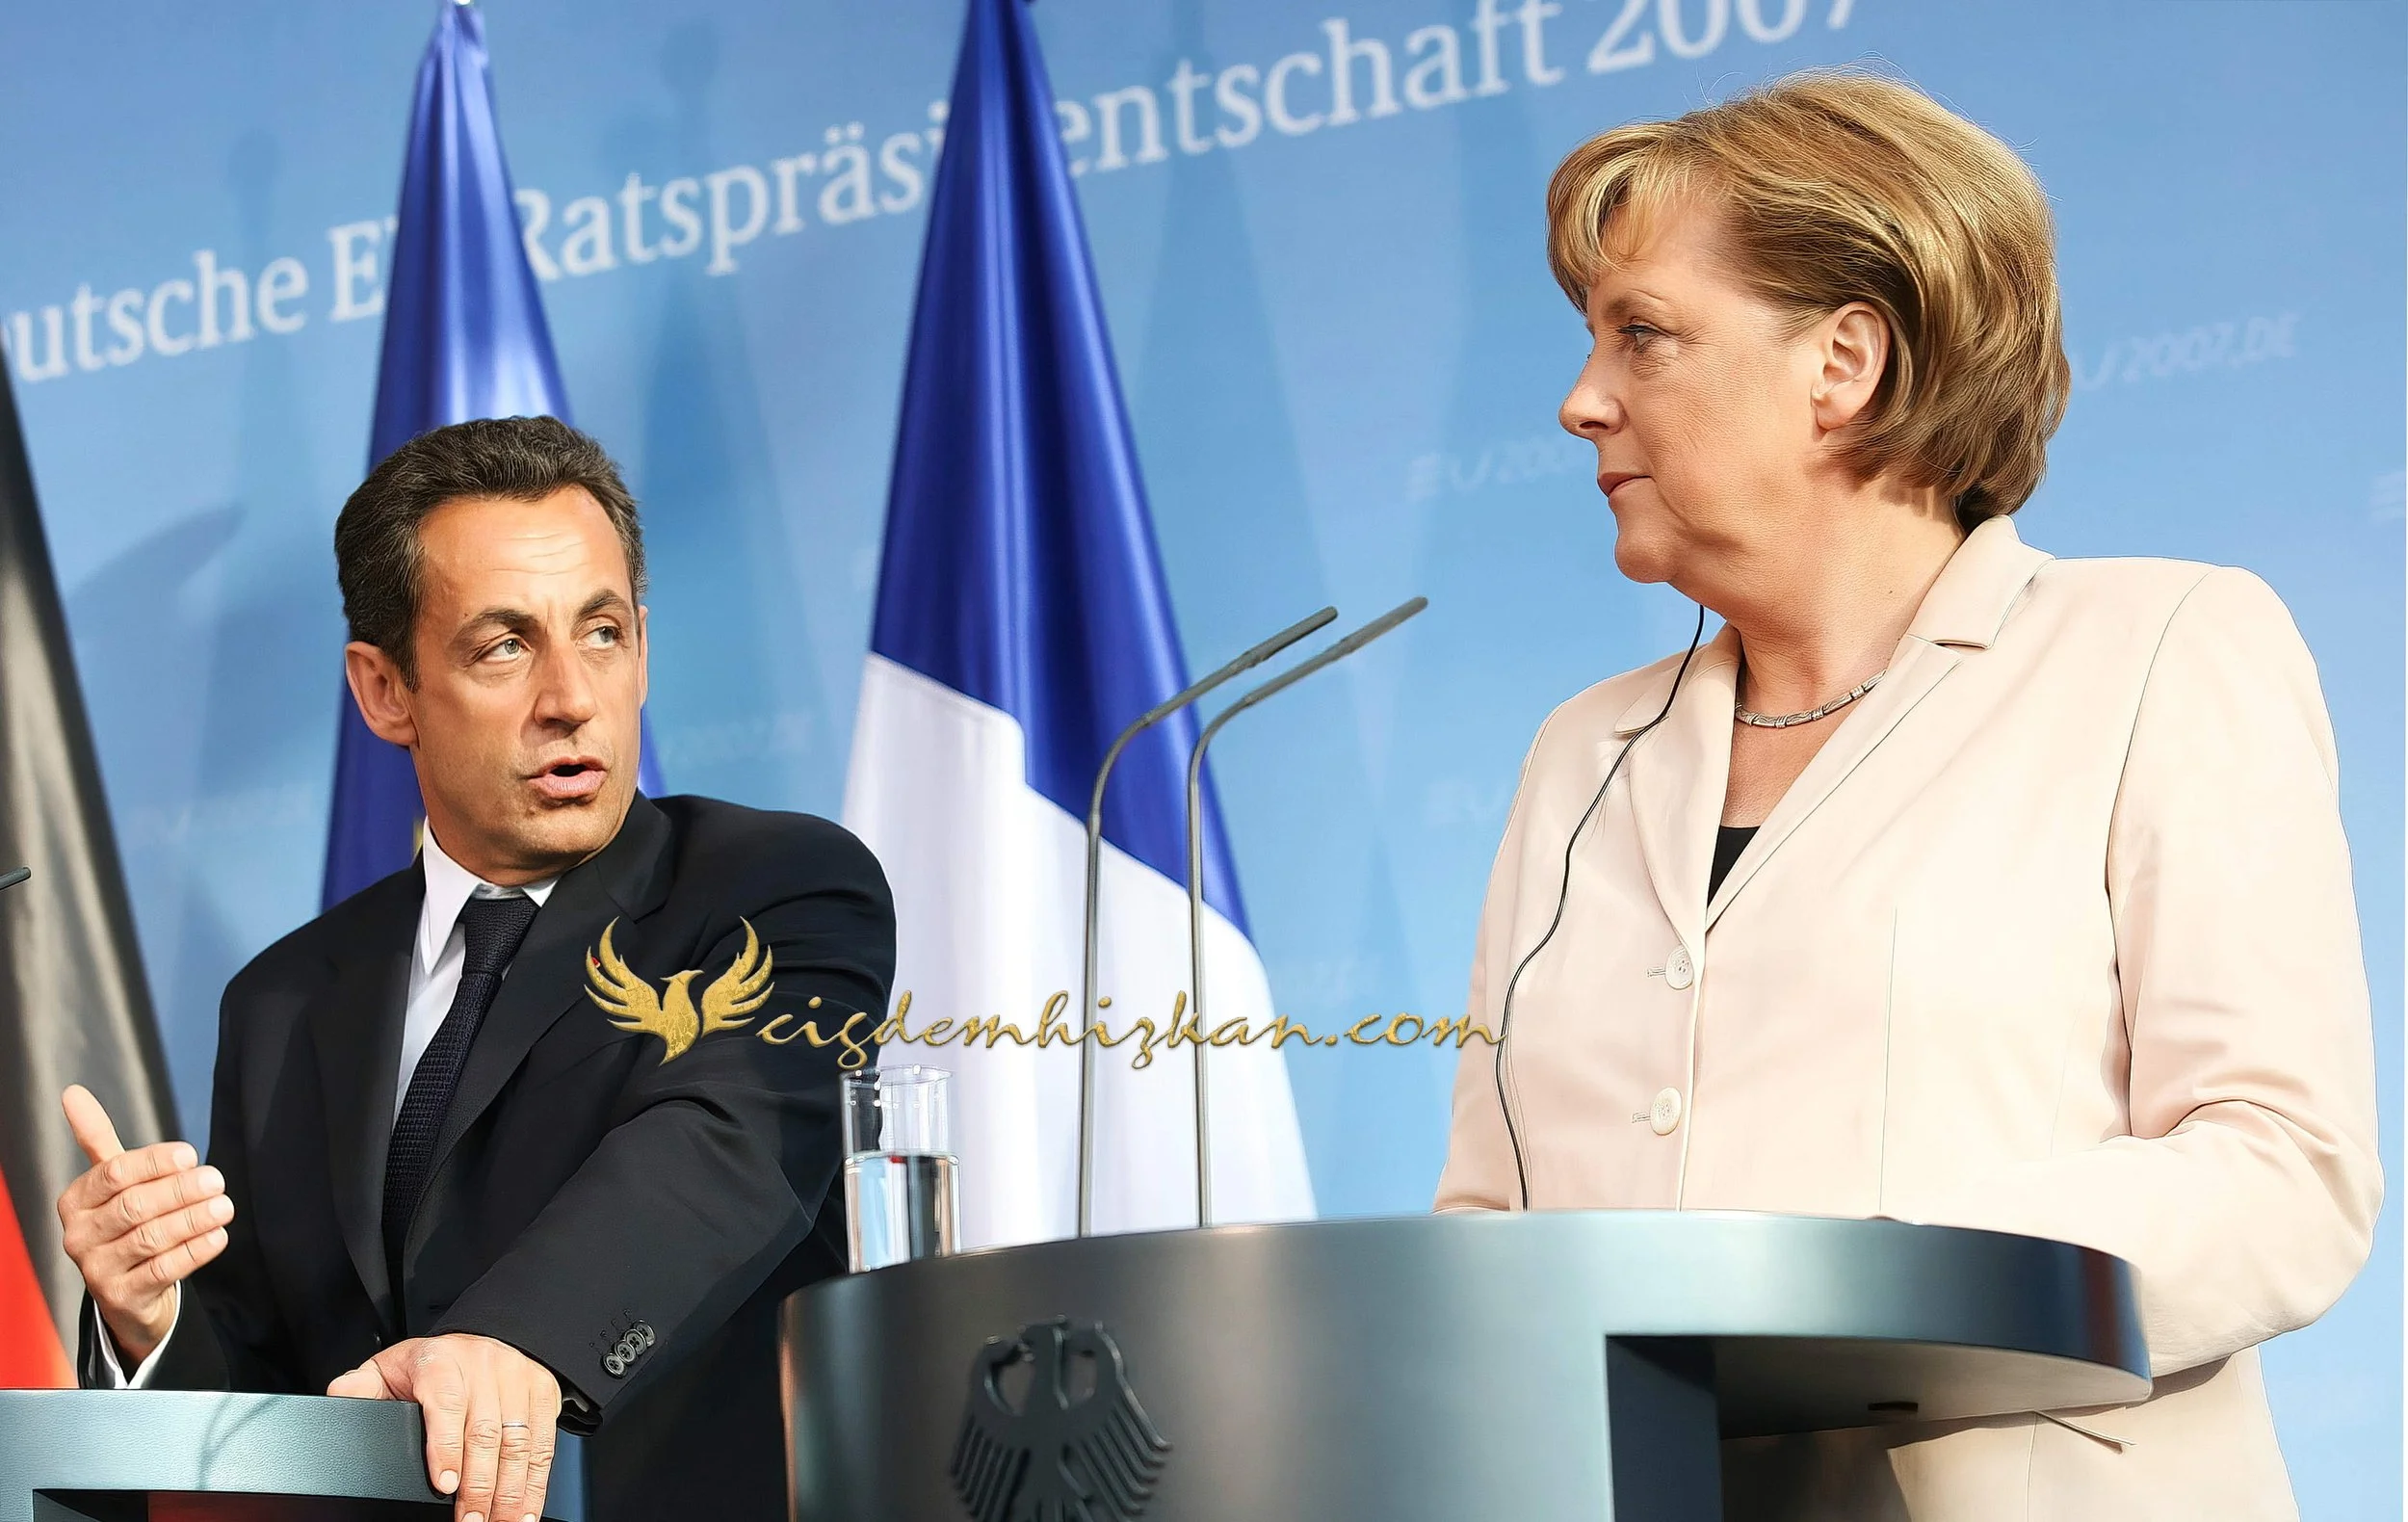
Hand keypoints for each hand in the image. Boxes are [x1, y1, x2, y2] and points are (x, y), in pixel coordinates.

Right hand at [55, 1083, 228, 1365]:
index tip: (190, 1155)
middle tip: (217, 1179)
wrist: (127, 1291)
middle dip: (179, 1191)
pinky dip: (194, 1252)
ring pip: (150, 1238)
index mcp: (75, 1200)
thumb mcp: (110, 1182)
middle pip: (134, 1206)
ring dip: (193, 1219)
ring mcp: (96, 1270)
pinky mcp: (121, 1297)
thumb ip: (96, 1139)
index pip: (114, 1174)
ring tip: (225, 1206)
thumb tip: (73, 1092)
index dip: (154, 1162)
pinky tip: (218, 1237)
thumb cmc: (122, 1222)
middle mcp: (78, 1235)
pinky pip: (162, 1271)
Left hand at [329, 1333, 561, 1521]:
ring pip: (518, 1442)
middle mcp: (484, 1368)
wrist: (490, 1334)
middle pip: (486, 1432)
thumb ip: (361, 1386)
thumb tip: (340, 1399)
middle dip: (479, 1485)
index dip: (447, 1447)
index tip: (444, 1484)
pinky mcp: (543, 1395)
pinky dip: (537, 1482)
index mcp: (442, 1361)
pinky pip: (544, 1443)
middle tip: (468, 1520)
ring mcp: (518, 1381)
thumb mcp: (390, 1366)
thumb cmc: (435, 1362)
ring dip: (510, 1491)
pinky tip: (526, 1509)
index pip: (446, 1403)